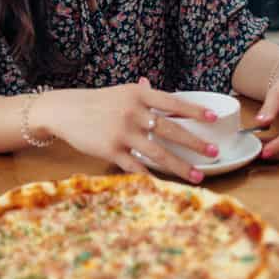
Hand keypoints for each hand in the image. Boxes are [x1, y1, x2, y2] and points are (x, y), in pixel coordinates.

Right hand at [38, 77, 218, 182]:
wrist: (64, 111)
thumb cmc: (96, 102)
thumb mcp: (121, 93)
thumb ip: (145, 97)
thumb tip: (170, 100)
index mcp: (137, 94)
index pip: (172, 102)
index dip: (194, 110)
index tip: (214, 118)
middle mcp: (132, 112)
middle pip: (170, 129)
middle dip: (195, 142)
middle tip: (214, 152)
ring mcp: (122, 132)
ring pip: (158, 152)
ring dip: (180, 166)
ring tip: (198, 176)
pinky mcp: (110, 150)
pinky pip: (137, 166)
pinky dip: (152, 176)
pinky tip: (166, 185)